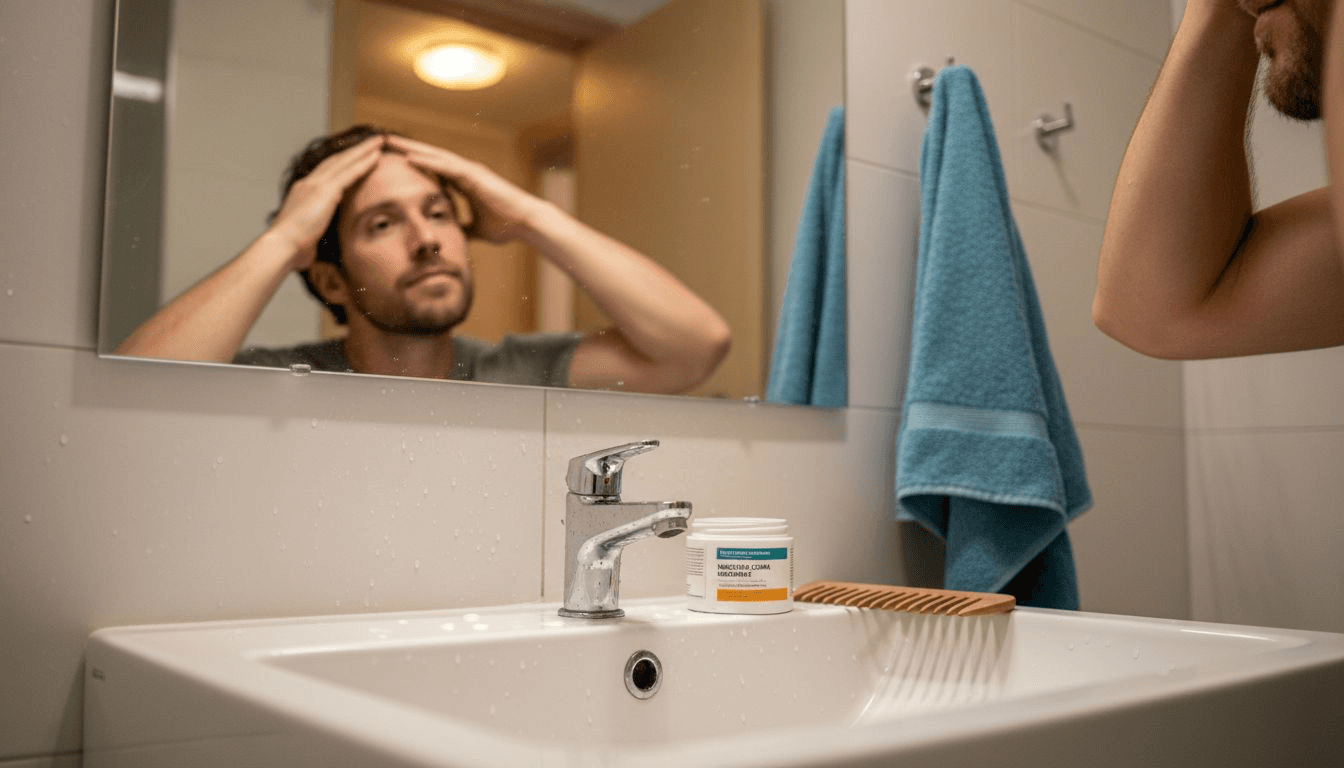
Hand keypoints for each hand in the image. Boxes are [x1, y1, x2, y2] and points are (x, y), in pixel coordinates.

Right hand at [266, 135, 382, 270]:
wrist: (282, 246)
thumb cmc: (292, 249)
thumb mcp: (306, 237)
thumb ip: (313, 234)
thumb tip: (313, 247)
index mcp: (303, 193)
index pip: (326, 173)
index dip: (341, 163)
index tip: (354, 157)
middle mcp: (308, 184)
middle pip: (335, 161)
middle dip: (354, 150)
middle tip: (371, 141)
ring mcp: (316, 185)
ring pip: (344, 161)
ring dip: (363, 150)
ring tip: (379, 141)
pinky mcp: (325, 191)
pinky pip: (349, 172)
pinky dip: (364, 162)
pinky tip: (377, 156)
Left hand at [384, 134, 547, 243]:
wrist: (525, 223)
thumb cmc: (505, 224)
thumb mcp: (475, 228)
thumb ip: (462, 226)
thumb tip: (451, 235)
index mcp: (463, 182)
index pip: (432, 168)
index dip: (412, 162)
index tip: (391, 159)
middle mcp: (464, 171)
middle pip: (429, 156)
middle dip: (405, 149)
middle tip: (381, 141)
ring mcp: (469, 170)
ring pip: (434, 155)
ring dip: (411, 148)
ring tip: (388, 142)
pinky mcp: (473, 175)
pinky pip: (446, 166)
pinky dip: (427, 161)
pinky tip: (408, 157)